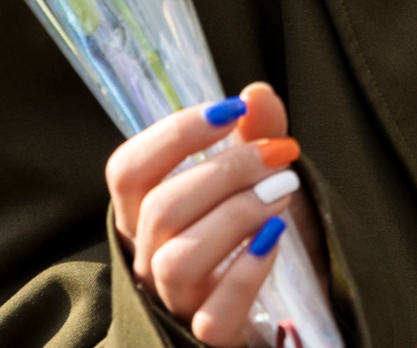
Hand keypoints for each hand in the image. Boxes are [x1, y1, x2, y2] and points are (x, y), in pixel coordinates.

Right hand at [106, 84, 318, 346]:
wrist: (289, 304)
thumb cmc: (260, 232)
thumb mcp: (264, 177)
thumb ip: (258, 134)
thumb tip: (255, 94)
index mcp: (147, 216)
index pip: (128, 170)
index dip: (173, 135)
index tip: (229, 112)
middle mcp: (149, 258)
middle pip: (161, 209)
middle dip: (226, 171)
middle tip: (279, 155)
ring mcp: (174, 301)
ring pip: (179, 259)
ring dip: (238, 215)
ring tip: (283, 192)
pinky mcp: (207, 334)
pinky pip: (213, 314)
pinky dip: (247, 272)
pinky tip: (276, 239)